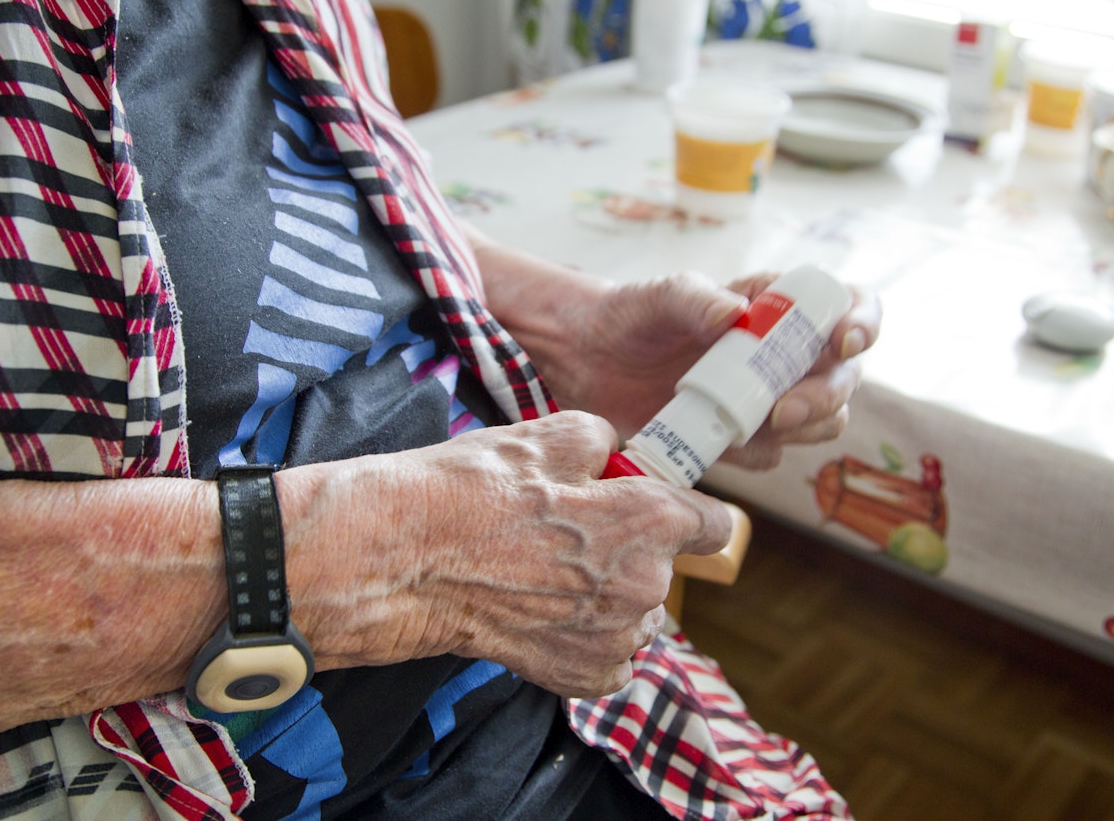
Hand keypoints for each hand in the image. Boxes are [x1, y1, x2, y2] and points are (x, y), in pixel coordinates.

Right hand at [278, 411, 729, 697]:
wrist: (401, 564)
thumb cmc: (468, 494)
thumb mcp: (541, 436)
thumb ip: (600, 441)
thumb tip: (611, 454)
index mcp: (648, 522)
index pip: (713, 523)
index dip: (687, 510)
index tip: (663, 508)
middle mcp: (644, 586)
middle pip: (664, 566)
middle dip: (630, 548)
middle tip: (569, 532)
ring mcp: (614, 638)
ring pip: (636, 610)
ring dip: (608, 594)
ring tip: (545, 573)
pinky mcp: (585, 676)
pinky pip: (609, 651)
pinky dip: (585, 635)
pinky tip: (541, 611)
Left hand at [557, 271, 880, 469]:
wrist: (589, 361)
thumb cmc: (630, 316)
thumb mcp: (658, 297)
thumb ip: (695, 298)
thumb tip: (735, 314)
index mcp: (779, 306)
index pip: (850, 306)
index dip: (863, 323)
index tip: (845, 342)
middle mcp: (786, 354)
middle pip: (845, 378)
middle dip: (826, 397)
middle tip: (782, 411)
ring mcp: (767, 398)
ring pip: (822, 423)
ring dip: (802, 430)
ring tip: (751, 425)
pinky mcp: (742, 438)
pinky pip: (770, 456)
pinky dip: (751, 454)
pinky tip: (716, 442)